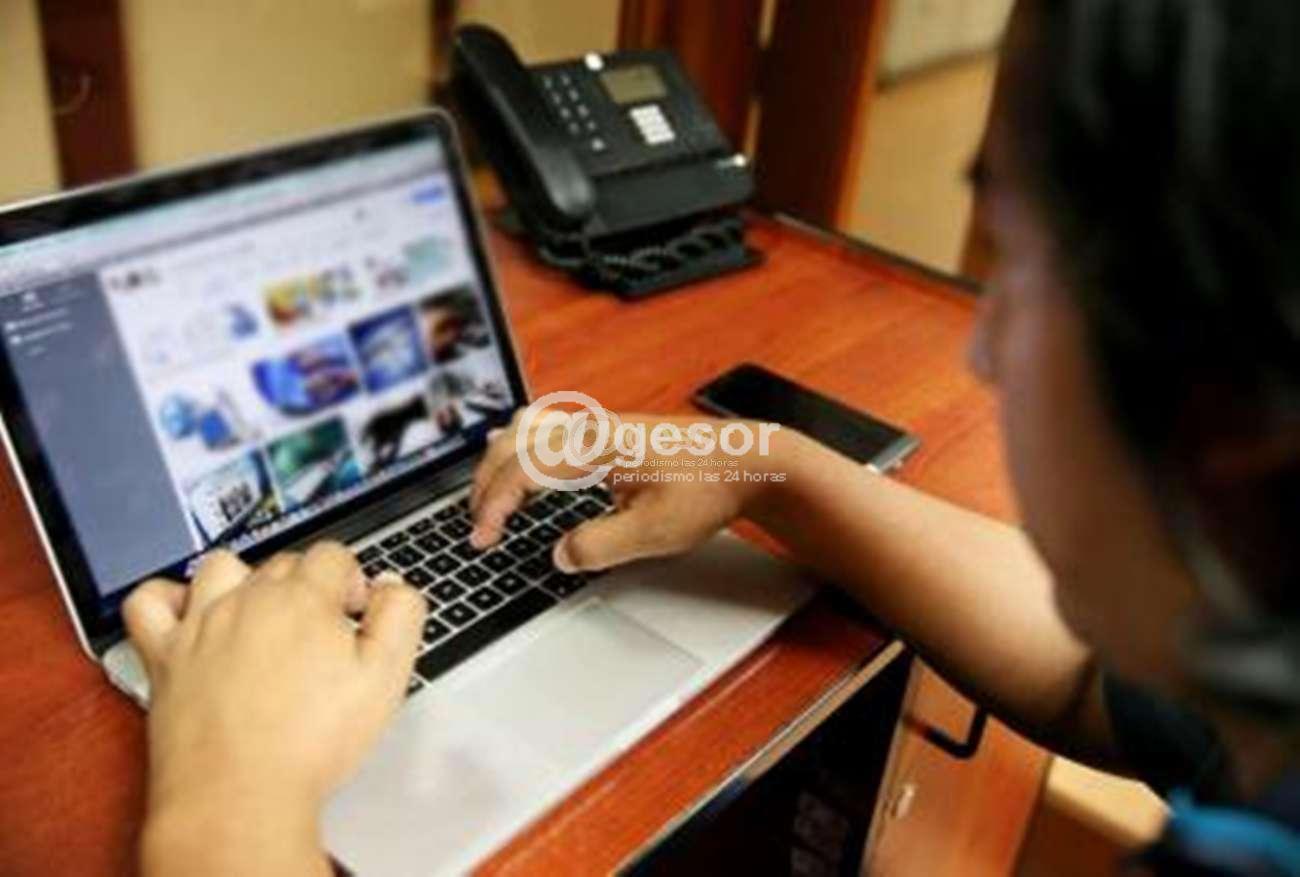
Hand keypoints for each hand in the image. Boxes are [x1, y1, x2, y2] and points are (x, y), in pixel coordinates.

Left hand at [123, 543, 424, 876]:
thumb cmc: (310, 743)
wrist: (240, 795)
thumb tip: (391, 585)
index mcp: (303, 599)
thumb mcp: (385, 678)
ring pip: (221, 568)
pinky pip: (148, 602)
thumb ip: (399, 616)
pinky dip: (166, 598)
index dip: (351, 582)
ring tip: (260, 618)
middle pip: (283, 563)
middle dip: (309, 588)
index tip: (355, 617)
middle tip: (321, 638)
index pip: (332, 556)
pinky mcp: (164, 656)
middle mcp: (248, 600)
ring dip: (244, 581)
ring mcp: (201, 625)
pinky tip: (189, 616)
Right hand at [470, 411, 792, 572]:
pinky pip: (548, 429)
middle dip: (485, 484)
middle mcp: (590, 428)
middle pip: (513, 443)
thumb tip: (559, 554)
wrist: (750, 462)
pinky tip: (521, 459)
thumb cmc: (708, 489)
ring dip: (500, 463)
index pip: (522, 469)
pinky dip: (521, 449)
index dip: (493, 505)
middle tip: (478, 526)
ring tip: (490, 499)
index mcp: (594, 446)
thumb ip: (599, 546)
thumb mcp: (654, 532)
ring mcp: (599, 426)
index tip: (483, 538)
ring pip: (527, 430)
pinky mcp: (609, 433)